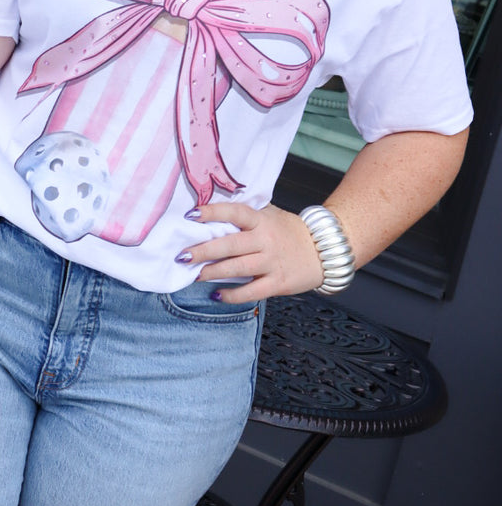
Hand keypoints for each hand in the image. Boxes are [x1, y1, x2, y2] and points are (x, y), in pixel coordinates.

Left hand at [177, 202, 324, 303]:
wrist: (323, 250)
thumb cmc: (289, 230)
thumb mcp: (269, 214)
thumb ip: (246, 214)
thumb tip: (212, 210)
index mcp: (261, 220)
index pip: (235, 212)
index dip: (213, 212)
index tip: (191, 215)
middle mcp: (265, 239)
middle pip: (231, 244)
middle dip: (204, 250)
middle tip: (182, 255)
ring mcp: (271, 262)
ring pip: (238, 268)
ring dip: (214, 272)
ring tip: (195, 274)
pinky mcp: (278, 282)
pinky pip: (251, 291)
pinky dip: (232, 295)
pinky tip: (217, 294)